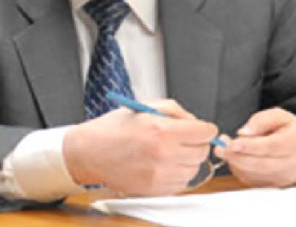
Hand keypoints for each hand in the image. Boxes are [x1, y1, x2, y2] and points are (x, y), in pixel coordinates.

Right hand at [63, 99, 218, 196]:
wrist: (89, 152)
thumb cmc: (112, 129)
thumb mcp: (143, 108)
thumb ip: (174, 111)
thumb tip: (195, 121)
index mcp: (162, 130)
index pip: (206, 133)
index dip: (203, 128)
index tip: (198, 128)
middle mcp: (164, 154)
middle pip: (202, 152)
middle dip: (196, 143)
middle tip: (181, 139)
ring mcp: (160, 174)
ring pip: (194, 169)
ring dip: (186, 159)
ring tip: (167, 151)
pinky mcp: (156, 189)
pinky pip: (181, 182)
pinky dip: (176, 173)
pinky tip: (160, 164)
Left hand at [214, 108, 295, 186]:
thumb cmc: (295, 133)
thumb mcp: (282, 116)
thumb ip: (262, 120)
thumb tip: (244, 133)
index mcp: (293, 143)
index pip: (269, 147)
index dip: (249, 146)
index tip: (232, 144)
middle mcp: (289, 164)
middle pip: (258, 164)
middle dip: (235, 155)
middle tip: (220, 146)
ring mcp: (281, 177)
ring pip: (252, 173)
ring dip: (234, 162)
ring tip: (226, 149)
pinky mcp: (274, 185)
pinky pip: (251, 180)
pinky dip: (239, 170)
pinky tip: (236, 158)